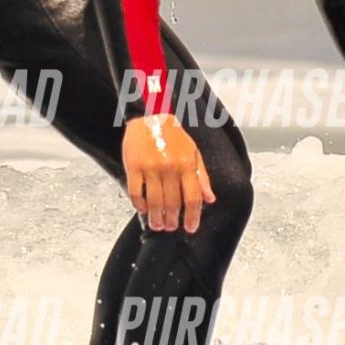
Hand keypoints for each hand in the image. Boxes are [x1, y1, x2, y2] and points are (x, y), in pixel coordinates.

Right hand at [122, 113, 213, 232]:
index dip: (192, 216)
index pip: (192, 198)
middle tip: (171, 227)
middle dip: (172, 220)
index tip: (190, 227)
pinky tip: (143, 209)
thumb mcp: (194, 153)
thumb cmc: (173, 135)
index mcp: (187, 164)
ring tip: (157, 225)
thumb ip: (202, 177)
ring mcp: (150, 167)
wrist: (151, 116)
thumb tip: (210, 199)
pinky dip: (139, 204)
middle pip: (173, 203)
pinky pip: (136, 192)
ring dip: (156, 218)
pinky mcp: (133, 166)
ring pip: (154, 202)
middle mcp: (170, 167)